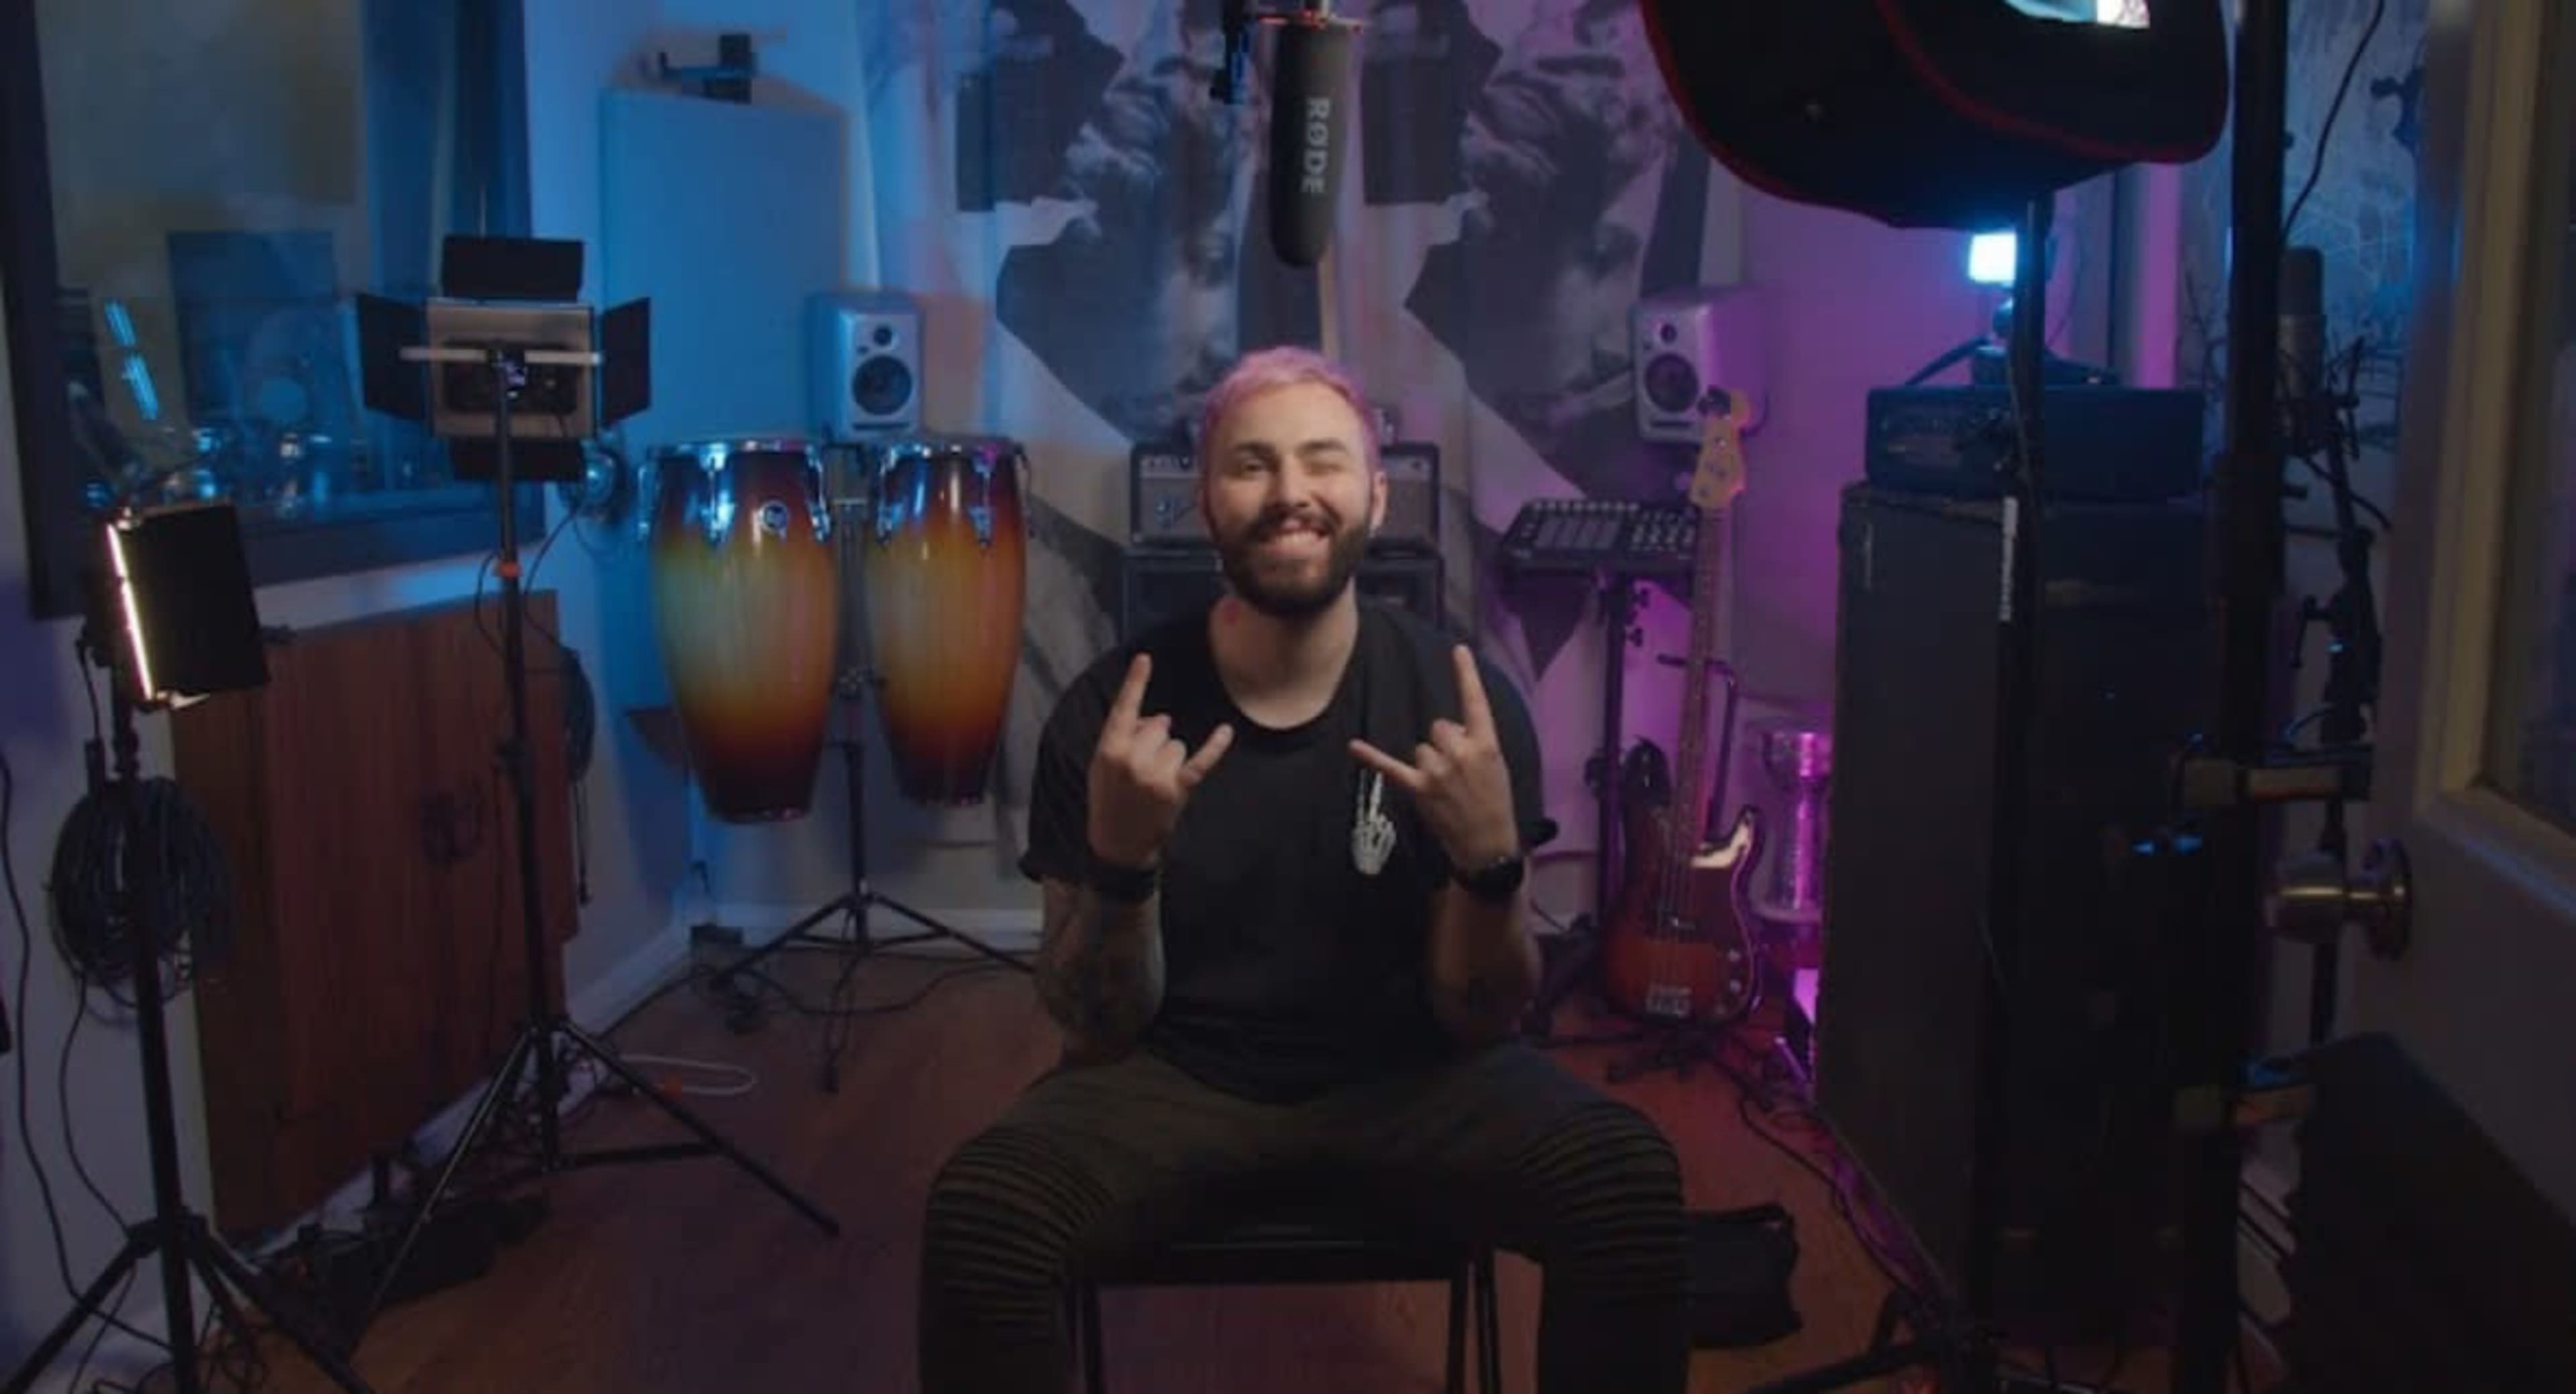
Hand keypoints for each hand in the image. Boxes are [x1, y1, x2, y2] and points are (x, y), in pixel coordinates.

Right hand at [1088, 652, 1233, 867]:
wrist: (1116, 843)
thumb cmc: (1108, 799)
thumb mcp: (1102, 766)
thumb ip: (1125, 737)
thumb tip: (1160, 717)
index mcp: (1109, 750)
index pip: (1124, 709)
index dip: (1135, 682)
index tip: (1145, 658)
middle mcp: (1133, 760)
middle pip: (1159, 725)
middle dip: (1155, 739)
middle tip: (1142, 766)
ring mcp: (1156, 776)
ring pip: (1177, 743)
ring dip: (1170, 758)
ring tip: (1154, 782)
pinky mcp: (1177, 790)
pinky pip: (1200, 762)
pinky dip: (1214, 747)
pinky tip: (1225, 732)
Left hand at [1349, 644, 1518, 868]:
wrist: (1488, 845)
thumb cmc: (1495, 804)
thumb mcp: (1496, 767)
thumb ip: (1474, 743)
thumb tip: (1445, 733)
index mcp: (1487, 745)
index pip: (1475, 702)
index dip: (1466, 674)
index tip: (1458, 649)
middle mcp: (1461, 753)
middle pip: (1439, 727)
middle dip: (1445, 743)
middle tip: (1459, 773)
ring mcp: (1438, 771)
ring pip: (1421, 747)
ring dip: (1429, 763)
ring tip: (1446, 789)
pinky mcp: (1419, 788)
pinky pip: (1391, 767)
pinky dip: (1372, 757)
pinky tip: (1353, 746)